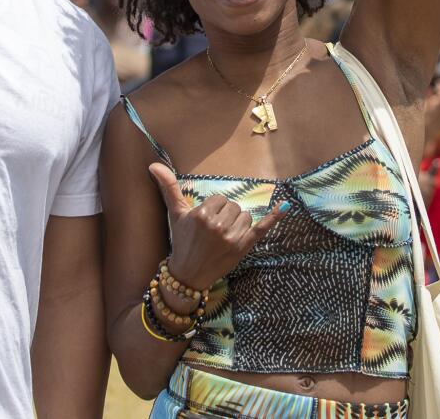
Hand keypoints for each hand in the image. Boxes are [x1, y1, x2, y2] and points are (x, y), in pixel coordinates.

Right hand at [151, 162, 286, 289]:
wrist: (187, 275)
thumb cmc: (181, 242)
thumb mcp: (175, 214)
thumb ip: (169, 187)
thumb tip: (153, 164)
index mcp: (203, 215)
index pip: (220, 199)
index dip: (214, 209)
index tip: (206, 222)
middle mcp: (218, 226)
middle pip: (234, 207)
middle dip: (226, 216)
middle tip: (213, 232)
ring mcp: (232, 238)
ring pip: (245, 216)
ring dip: (238, 223)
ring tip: (224, 237)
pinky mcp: (243, 249)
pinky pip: (261, 229)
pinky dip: (274, 218)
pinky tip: (285, 206)